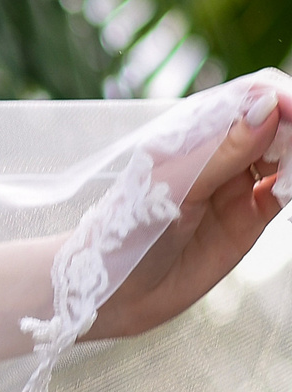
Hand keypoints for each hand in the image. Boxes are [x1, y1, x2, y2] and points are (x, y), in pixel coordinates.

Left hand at [86, 75, 287, 341]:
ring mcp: (235, 185)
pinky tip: (291, 188)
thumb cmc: (127, 230)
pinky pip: (283, 192)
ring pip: (284, 157)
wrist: (117, 292)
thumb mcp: (173, 187)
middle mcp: (217, 155)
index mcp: (190, 135)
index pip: (244, 100)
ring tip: (290, 174)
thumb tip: (268, 105)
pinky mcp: (249, 218)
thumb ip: (223, 151)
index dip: (275, 99)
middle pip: (273, 125)